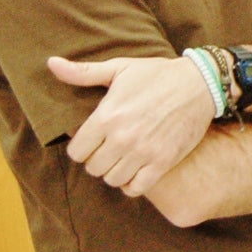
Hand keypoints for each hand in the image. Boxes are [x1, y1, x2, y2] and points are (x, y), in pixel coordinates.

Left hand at [54, 55, 217, 196]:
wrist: (200, 84)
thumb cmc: (157, 75)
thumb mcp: (120, 68)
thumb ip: (83, 72)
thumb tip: (50, 63)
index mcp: (108, 116)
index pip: (77, 151)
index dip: (82, 148)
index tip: (92, 141)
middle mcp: (123, 137)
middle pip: (93, 167)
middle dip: (97, 159)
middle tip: (108, 149)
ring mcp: (144, 152)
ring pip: (112, 179)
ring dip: (114, 172)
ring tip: (122, 159)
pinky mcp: (163, 162)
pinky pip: (136, 188)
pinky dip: (132, 184)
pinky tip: (135, 171)